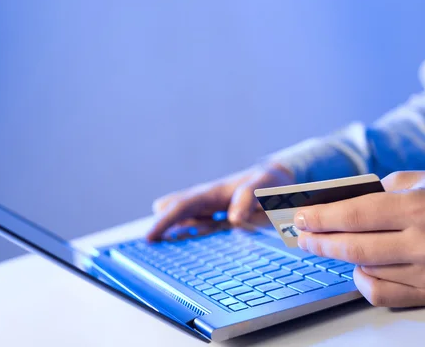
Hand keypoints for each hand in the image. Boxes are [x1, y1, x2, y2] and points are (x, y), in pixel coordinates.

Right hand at [146, 162, 293, 240]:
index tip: (150, 237)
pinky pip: (197, 225)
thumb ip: (250, 198)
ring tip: (158, 243)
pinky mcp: (217, 217)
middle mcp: (206, 200)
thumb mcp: (264, 187)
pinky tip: (182, 242)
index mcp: (213, 192)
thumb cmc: (269, 183)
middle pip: (177, 211)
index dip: (165, 221)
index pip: (183, 206)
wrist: (276, 181)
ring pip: (185, 219)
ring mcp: (210, 209)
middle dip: (162, 225)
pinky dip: (188, 233)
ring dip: (174, 229)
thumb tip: (234, 219)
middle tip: (148, 242)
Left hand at [294, 170, 424, 307]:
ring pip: (367, 270)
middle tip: (302, 237)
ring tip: (325, 245)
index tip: (300, 218)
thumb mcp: (413, 180)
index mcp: (420, 207)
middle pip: (354, 247)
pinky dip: (363, 281)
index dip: (321, 218)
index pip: (355, 215)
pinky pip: (384, 295)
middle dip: (320, 241)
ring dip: (340, 258)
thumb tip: (330, 210)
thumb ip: (373, 194)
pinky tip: (357, 267)